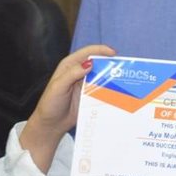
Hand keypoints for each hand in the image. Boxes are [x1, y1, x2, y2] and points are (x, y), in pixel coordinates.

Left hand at [19, 44, 113, 168]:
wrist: (51, 124)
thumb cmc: (50, 104)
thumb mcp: (58, 87)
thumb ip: (72, 74)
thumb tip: (89, 63)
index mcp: (70, 65)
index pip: (87, 53)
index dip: (100, 50)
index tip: (113, 53)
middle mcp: (79, 72)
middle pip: (97, 63)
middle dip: (110, 62)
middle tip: (123, 67)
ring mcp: (86, 84)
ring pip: (101, 76)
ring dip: (112, 76)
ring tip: (124, 78)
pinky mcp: (91, 95)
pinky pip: (102, 89)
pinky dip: (110, 89)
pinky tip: (119, 91)